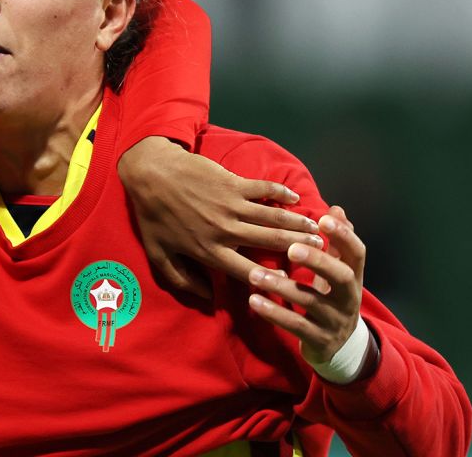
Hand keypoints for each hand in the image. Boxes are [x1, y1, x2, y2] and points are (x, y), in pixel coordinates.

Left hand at [119, 137, 321, 296]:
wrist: (150, 173)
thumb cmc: (152, 216)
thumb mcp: (159, 254)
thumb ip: (182, 280)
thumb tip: (208, 299)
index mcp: (210, 251)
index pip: (248, 271)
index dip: (272, 279)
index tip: (293, 284)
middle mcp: (226, 230)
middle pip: (271, 242)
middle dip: (299, 247)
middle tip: (321, 250)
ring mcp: (231, 205)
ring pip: (273, 217)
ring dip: (297, 222)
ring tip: (317, 228)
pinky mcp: (233, 183)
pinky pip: (264, 189)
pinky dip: (281, 193)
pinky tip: (295, 199)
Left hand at [248, 206, 365, 362]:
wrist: (340, 348)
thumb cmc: (332, 298)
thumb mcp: (338, 271)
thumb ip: (336, 243)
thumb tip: (336, 209)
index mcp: (354, 277)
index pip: (358, 253)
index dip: (345, 236)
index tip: (323, 218)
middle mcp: (349, 298)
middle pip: (342, 277)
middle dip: (318, 261)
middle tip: (291, 248)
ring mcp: (335, 320)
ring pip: (311, 302)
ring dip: (281, 287)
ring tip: (255, 275)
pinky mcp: (319, 339)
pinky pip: (296, 325)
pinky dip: (274, 313)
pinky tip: (254, 301)